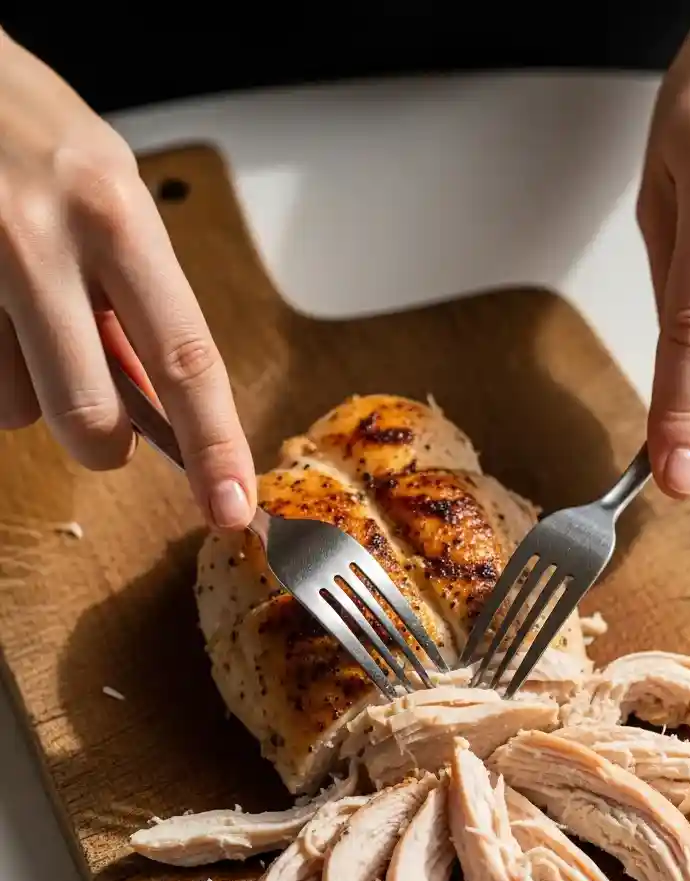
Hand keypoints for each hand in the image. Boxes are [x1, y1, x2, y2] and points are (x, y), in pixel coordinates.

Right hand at [0, 31, 255, 527]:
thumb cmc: (24, 131)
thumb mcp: (104, 194)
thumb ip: (136, 301)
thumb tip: (165, 413)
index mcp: (115, 215)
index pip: (185, 357)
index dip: (214, 446)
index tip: (233, 506)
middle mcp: (42, 240)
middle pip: (91, 416)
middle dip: (102, 443)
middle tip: (102, 421)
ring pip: (16, 410)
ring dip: (28, 389)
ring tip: (17, 311)